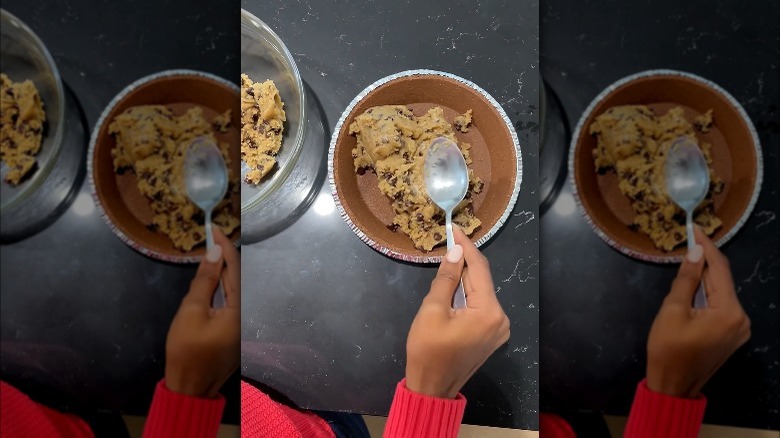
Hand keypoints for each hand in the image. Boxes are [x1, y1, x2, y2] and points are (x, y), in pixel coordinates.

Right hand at [164, 228, 239, 397]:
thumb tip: (214, 253)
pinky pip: (231, 301)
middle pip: (237, 279)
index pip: (235, 270)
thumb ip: (204, 281)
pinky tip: (214, 277)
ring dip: (224, 271)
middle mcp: (247, 314)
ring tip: (213, 251)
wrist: (189, 388)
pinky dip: (222, 287)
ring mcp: (242, 324)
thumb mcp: (191, 311)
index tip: (215, 229)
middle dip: (225, 257)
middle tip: (213, 236)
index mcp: (241, 310)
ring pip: (235, 290)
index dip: (225, 248)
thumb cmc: (187, 350)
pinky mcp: (234, 330)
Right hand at [405, 227, 509, 398]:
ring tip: (449, 258)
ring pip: (481, 294)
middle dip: (465, 262)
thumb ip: (447, 279)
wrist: (431, 389)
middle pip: (482, 281)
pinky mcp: (491, 336)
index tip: (454, 229)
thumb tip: (456, 253)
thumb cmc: (428, 351)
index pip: (480, 270)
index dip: (467, 248)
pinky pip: (480, 307)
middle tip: (450, 241)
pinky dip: (467, 294)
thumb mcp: (432, 310)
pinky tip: (455, 283)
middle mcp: (501, 319)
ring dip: (465, 277)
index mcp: (489, 312)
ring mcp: (498, 330)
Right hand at [646, 227, 749, 397]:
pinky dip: (707, 294)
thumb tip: (695, 253)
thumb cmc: (668, 348)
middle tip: (689, 241)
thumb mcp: (672, 310)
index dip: (707, 248)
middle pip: (722, 282)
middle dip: (706, 262)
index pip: (720, 270)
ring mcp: (738, 329)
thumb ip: (687, 279)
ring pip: (721, 294)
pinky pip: (720, 307)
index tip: (695, 229)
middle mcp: (741, 319)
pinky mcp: (731, 336)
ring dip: (705, 278)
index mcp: (730, 312)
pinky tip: (694, 285)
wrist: (672, 386)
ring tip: (688, 260)